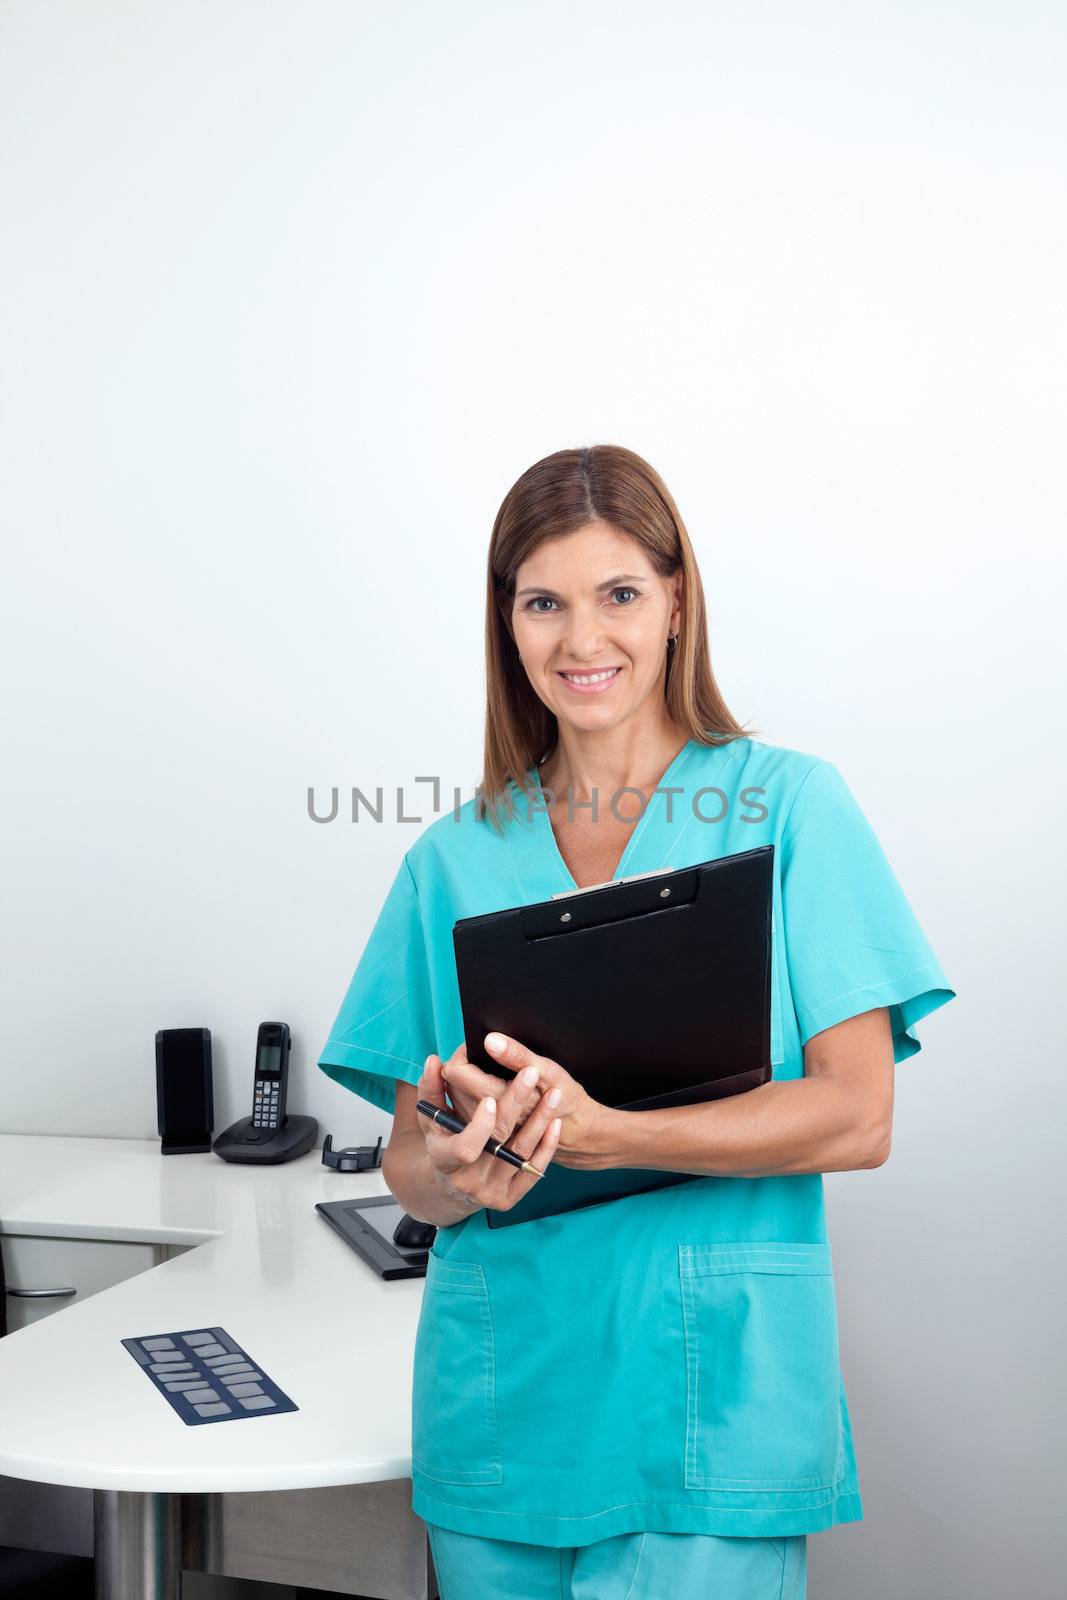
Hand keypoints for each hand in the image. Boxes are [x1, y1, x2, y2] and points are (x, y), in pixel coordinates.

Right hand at [416, 1049, 561, 1215]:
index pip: (464, 1148)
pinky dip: (547, 1146)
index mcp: (444, 1159)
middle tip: (531, 1073)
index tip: (490, 1098)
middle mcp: (467, 1180)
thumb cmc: (445, 1141)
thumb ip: (431, 1089)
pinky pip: (533, 1170)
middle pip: (498, 1142)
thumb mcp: (432, 1118)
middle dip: (515, 1104)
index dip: (479, 1126)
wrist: (456, 1183)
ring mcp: (490, 1192)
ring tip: (554, 1093)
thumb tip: (433, 1061)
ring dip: (540, 1121)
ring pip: (520, 1153)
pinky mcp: (509, 1198)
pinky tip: (555, 1122)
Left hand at [442, 1032, 609, 1170]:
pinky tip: (485, 1088)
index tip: (478, 1043)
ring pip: (457, 1098)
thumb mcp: (549, 1073)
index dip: (463, 1053)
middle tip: (480, 1051)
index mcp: (495, 1101)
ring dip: (465, 1080)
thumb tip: (489, 1040)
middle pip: (452, 1085)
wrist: (579, 1136)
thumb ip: (518, 1056)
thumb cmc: (568, 1102)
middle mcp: (483, 1121)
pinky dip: (471, 1095)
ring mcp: (483, 1133)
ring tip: (482, 1066)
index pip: (455, 1072)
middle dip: (463, 1064)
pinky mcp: (488, 1137)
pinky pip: (468, 1111)